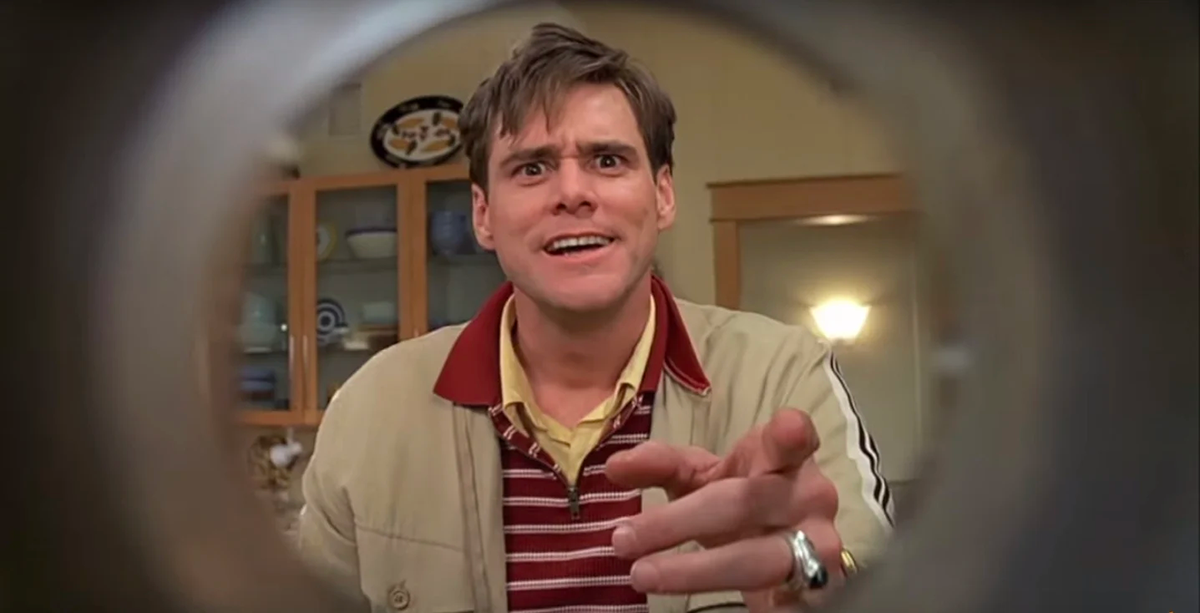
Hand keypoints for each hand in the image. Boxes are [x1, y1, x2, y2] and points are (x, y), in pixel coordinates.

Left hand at [605, 409, 842, 608]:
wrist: (779, 547)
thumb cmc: (738, 497)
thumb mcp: (698, 475)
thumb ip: (659, 465)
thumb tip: (615, 466)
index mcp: (784, 457)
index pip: (793, 438)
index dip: (792, 434)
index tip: (787, 430)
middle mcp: (809, 498)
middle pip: (744, 504)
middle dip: (679, 522)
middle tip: (623, 538)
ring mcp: (817, 546)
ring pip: (756, 560)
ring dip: (695, 570)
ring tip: (642, 574)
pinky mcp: (812, 591)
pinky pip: (777, 603)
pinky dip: (745, 606)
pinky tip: (695, 604)